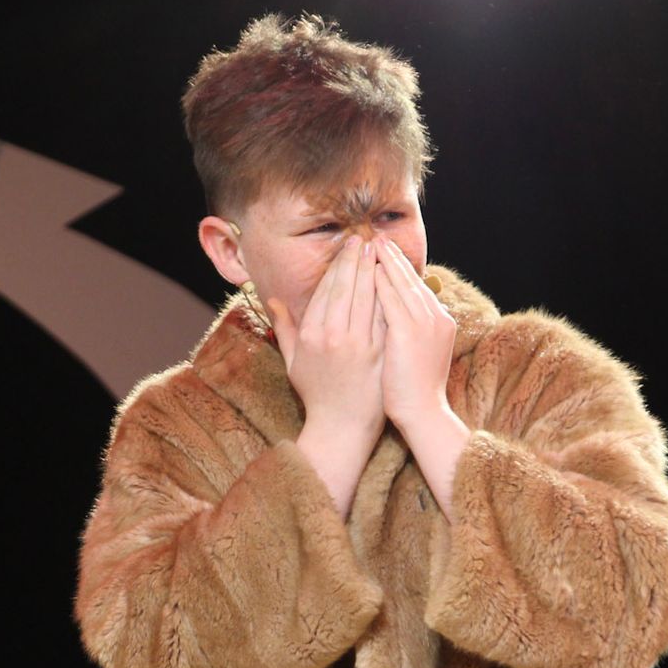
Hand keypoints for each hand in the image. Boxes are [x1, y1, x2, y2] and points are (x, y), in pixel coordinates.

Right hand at [265, 235, 386, 448]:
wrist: (342, 428)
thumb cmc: (316, 396)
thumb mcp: (292, 362)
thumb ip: (284, 328)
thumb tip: (273, 299)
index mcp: (311, 334)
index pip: (326, 289)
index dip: (337, 265)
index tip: (345, 248)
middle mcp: (333, 336)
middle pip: (347, 286)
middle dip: (356, 259)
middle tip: (363, 239)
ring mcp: (359, 344)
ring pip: (368, 296)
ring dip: (374, 270)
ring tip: (379, 251)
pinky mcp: (380, 352)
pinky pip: (385, 315)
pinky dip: (389, 295)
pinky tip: (394, 279)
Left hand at [373, 237, 456, 434]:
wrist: (423, 416)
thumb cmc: (415, 392)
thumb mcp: (419, 354)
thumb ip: (411, 330)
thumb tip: (394, 314)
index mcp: (441, 321)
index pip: (416, 286)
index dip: (399, 268)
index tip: (384, 253)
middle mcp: (436, 318)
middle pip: (409, 279)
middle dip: (391, 258)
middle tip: (374, 239)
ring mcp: (424, 324)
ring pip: (400, 283)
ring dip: (382, 263)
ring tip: (367, 246)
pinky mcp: (408, 333)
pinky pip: (389, 299)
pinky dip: (377, 283)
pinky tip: (364, 271)